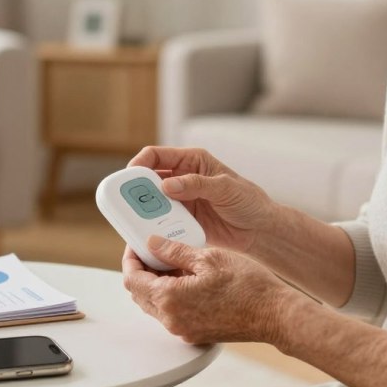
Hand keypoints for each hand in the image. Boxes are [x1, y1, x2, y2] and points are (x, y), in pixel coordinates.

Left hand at [122, 236, 303, 344]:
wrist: (274, 314)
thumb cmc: (247, 285)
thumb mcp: (209, 257)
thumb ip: (174, 250)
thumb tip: (152, 244)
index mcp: (170, 298)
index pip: (132, 279)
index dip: (131, 258)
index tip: (136, 244)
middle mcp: (171, 319)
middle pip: (140, 293)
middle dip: (142, 270)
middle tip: (153, 250)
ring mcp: (182, 329)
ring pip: (155, 304)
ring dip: (157, 283)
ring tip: (174, 261)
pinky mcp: (194, 333)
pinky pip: (171, 313)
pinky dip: (171, 295)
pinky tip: (188, 278)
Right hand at [128, 146, 278, 252]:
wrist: (259, 231)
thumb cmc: (249, 202)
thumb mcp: (226, 188)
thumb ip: (197, 184)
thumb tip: (168, 185)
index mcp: (192, 161)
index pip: (157, 155)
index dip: (139, 162)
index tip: (130, 176)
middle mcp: (182, 178)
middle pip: (149, 179)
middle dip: (136, 188)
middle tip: (127, 201)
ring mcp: (181, 199)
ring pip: (152, 201)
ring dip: (143, 208)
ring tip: (136, 218)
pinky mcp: (182, 219)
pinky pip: (161, 220)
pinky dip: (153, 224)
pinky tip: (150, 231)